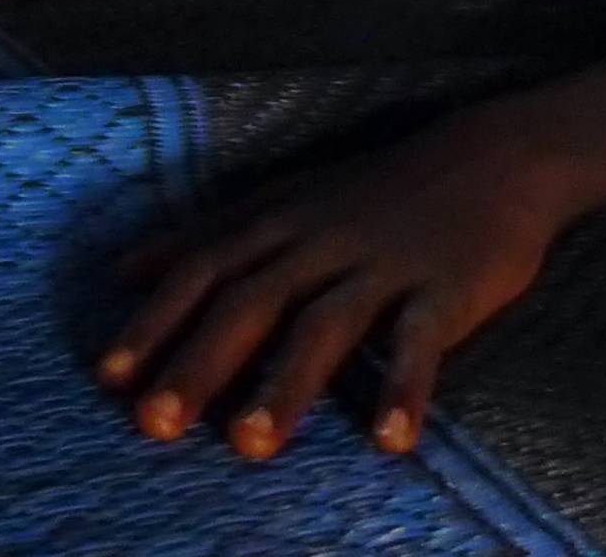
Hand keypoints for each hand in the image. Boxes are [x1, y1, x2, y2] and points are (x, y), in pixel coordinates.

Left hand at [97, 115, 574, 460]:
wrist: (496, 158)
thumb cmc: (378, 189)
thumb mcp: (285, 198)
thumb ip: (208, 235)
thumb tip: (124, 269)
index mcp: (280, 221)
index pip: (204, 270)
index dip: (156, 322)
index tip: (109, 378)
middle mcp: (321, 240)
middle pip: (250, 301)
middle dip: (199, 362)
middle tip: (155, 425)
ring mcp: (383, 264)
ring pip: (326, 324)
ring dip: (286, 385)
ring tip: (249, 446)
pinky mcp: (444, 288)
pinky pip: (421, 342)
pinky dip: (405, 389)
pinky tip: (389, 441)